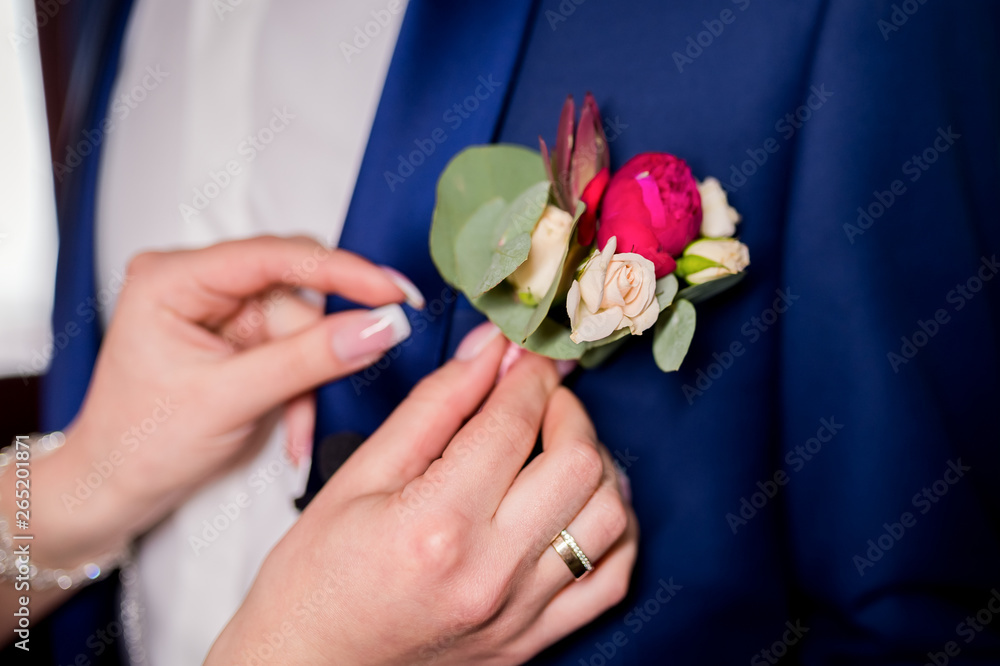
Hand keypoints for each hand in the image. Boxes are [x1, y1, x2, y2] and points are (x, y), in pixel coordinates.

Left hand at [30, 235, 415, 568]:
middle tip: (366, 357)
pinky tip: (292, 422)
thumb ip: (307, 360)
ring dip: (311, 378)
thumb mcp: (228, 401)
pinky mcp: (239, 337)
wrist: (115, 488)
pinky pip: (297, 349)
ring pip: (303, 325)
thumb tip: (374, 327)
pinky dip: (303, 386)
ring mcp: (219, 310)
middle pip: (295, 291)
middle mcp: (197, 283)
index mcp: (173, 278)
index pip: (273, 256)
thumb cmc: (137, 444)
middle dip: (320, 342)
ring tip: (297, 424)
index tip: (390, 291)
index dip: (341, 271)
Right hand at [207, 324, 638, 664]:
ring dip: (596, 465)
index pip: (514, 424)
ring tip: (560, 447)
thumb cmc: (317, 577)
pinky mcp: (533, 638)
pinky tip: (581, 505)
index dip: (527, 374)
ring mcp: (519, 613)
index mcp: (436, 524)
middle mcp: (490, 573)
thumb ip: (432, 408)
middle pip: (579, 464)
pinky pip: (612, 580)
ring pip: (610, 517)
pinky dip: (613, 530)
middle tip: (538, 398)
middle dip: (568, 411)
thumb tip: (487, 352)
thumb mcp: (359, 475)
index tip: (524, 356)